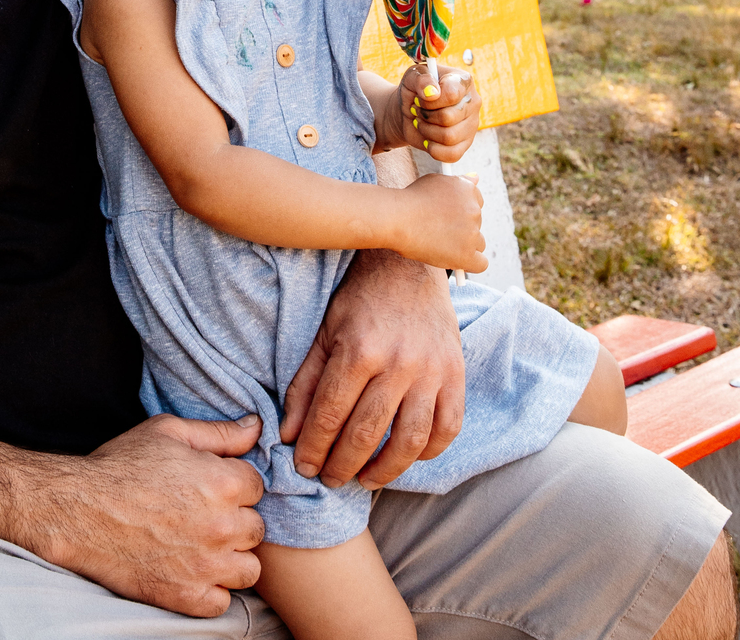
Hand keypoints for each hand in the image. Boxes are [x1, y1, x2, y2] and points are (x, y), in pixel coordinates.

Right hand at [41, 413, 265, 616]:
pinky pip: (222, 602)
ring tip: (203, 544)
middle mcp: (222, 526)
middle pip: (256, 528)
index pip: (257, 486)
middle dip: (235, 519)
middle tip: (204, 513)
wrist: (79, 511)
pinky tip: (190, 569)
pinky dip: (211, 589)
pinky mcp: (186, 597)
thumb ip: (219, 433)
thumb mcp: (168, 431)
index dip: (234, 483)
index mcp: (223, 483)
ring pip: (248, 569)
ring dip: (231, 558)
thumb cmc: (122, 465)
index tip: (211, 485)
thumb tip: (256, 427)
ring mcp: (206, 566)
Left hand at [280, 250, 463, 488]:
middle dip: (342, 466)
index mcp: (359, 350)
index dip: (313, 448)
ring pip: (409, 441)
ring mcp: (431, 371)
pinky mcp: (456, 375)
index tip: (303, 468)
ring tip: (365, 480)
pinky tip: (406, 457)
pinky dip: (428, 452)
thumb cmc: (361, 300)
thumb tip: (289, 434)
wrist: (409, 265)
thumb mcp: (325, 332)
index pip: (330, 416)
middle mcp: (398, 364)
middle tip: (329, 480)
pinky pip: (447, 429)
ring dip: (385, 470)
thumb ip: (305, 384)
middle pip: (366, 434)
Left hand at [380, 65, 480, 160]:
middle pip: (448, 118)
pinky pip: (451, 155)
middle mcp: (473, 102)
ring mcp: (472, 125)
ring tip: (421, 122)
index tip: (419, 98)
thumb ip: (421, 79)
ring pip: (449, 137)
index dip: (430, 101)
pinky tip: (427, 138)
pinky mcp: (466, 144)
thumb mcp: (412, 77)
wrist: (408, 111)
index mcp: (463, 81)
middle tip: (417, 110)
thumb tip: (432, 93)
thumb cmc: (414, 90)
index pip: (451, 94)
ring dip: (427, 131)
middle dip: (425, 116)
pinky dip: (433, 149)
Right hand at [398, 173, 485, 273]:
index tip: (449, 215)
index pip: (477, 202)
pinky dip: (469, 263)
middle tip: (439, 229)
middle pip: (477, 222)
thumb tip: (476, 178)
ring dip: (465, 244)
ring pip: (478, 243)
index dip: (462, 210)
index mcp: (467, 189)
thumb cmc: (410, 199)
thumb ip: (458, 182)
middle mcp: (474, 210)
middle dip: (462, 227)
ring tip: (440, 243)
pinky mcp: (466, 255)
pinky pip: (481, 264)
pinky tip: (455, 260)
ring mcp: (472, 234)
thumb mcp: (435, 181)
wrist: (396, 218)